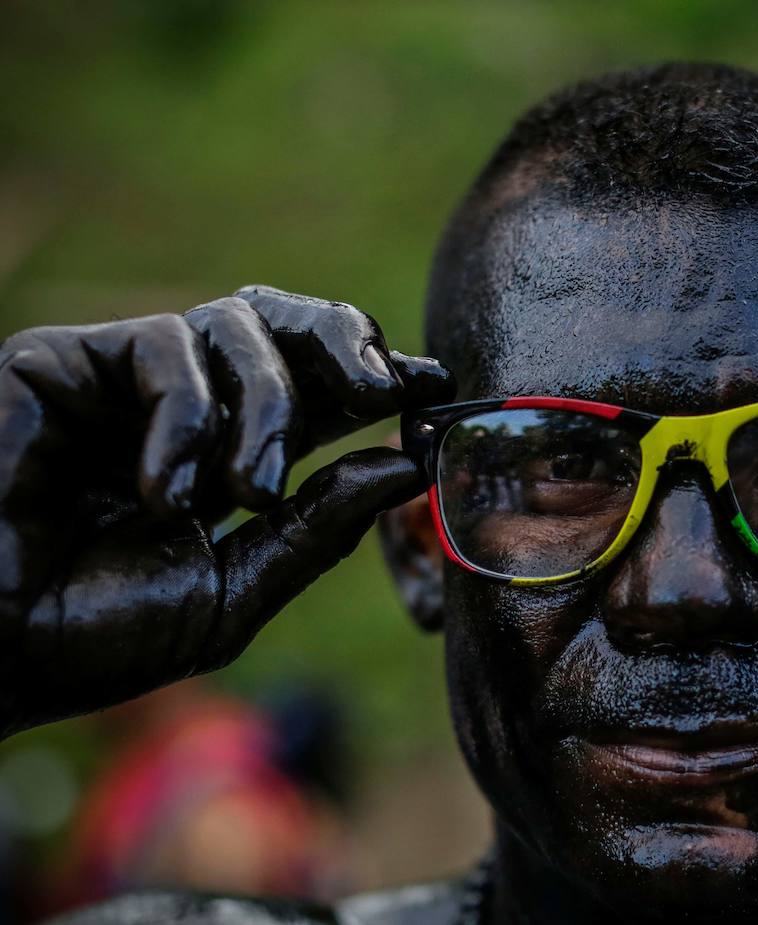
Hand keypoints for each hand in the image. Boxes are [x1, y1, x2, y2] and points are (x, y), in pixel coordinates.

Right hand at [0, 286, 452, 737]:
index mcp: (234, 451)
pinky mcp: (57, 364)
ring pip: (233, 326)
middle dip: (346, 346)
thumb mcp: (234, 590)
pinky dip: (185, 419)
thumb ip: (317, 528)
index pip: (320, 386)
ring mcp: (121, 377)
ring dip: (266, 409)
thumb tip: (404, 464)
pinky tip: (164, 494)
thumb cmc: (99, 636)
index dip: (382, 373)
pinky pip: (157, 348)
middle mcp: (186, 403)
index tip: (438, 386)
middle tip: (385, 389)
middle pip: (284, 323)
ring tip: (246, 494)